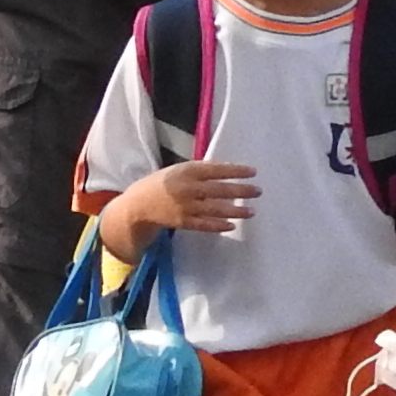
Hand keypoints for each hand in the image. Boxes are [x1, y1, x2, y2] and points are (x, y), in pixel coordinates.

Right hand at [108, 160, 253, 249]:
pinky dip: (219, 226)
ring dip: (236, 211)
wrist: (137, 205)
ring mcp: (185, 207)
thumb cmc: (162, 183)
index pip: (216, 169)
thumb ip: (200, 170)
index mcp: (186, 171)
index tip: (253, 172)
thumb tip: (227, 171)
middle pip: (219, 190)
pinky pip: (204, 225)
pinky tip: (232, 225)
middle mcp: (187, 188)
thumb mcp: (179, 170)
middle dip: (241, 191)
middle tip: (258, 191)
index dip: (236, 170)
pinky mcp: (182, 222)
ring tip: (252, 211)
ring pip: (215, 209)